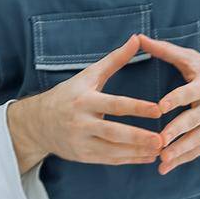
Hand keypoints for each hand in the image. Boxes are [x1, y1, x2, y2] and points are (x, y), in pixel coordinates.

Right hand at [7, 34, 163, 171]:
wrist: (37, 123)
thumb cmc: (69, 94)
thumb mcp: (88, 75)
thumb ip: (115, 59)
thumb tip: (137, 38)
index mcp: (84, 100)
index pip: (114, 104)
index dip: (136, 107)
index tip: (158, 109)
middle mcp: (81, 122)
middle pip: (113, 132)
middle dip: (138, 137)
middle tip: (161, 139)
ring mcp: (81, 142)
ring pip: (113, 150)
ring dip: (138, 152)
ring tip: (160, 150)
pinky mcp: (83, 156)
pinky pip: (109, 160)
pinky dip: (129, 159)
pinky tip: (148, 157)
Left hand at [144, 35, 199, 173]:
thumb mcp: (194, 59)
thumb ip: (165, 51)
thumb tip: (138, 38)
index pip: (189, 93)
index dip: (175, 99)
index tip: (160, 107)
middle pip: (193, 120)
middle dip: (176, 131)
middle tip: (159, 141)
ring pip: (196, 140)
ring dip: (178, 151)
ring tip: (161, 159)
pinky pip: (198, 151)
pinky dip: (182, 159)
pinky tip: (164, 167)